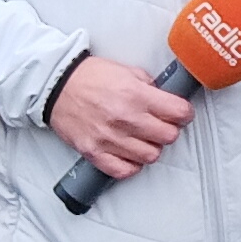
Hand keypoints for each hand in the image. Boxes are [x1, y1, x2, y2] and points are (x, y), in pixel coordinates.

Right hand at [52, 53, 193, 180]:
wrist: (56, 87)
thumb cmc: (88, 78)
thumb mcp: (126, 71)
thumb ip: (149, 86)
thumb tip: (166, 99)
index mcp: (135, 95)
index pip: (179, 112)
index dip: (184, 113)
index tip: (181, 113)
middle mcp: (125, 118)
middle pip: (169, 136)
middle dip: (170, 130)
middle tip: (163, 125)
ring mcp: (109, 138)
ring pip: (150, 155)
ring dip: (151, 147)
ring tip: (144, 138)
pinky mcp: (95, 152)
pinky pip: (124, 170)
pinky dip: (131, 164)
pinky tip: (129, 153)